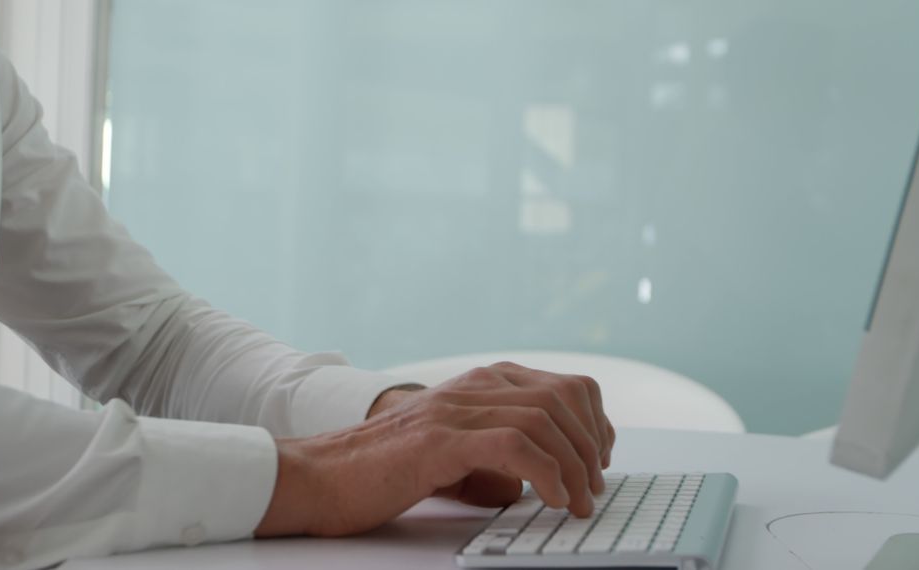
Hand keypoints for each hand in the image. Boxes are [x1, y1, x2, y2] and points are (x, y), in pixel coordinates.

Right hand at [253, 361, 615, 537]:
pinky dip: (545, 473)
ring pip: (544, 418)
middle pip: (564, 397)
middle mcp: (473, 386)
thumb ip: (494, 455)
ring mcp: (455, 409)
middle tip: (592, 490)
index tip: (599, 461)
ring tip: (576, 502)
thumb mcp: (453, 455)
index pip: (565, 385)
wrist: (319, 476)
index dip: (595, 422)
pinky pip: (513, 445)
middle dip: (591, 447)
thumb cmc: (383, 472)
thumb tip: (533, 481)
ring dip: (574, 466)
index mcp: (480, 384)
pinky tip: (550, 500)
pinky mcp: (439, 440)